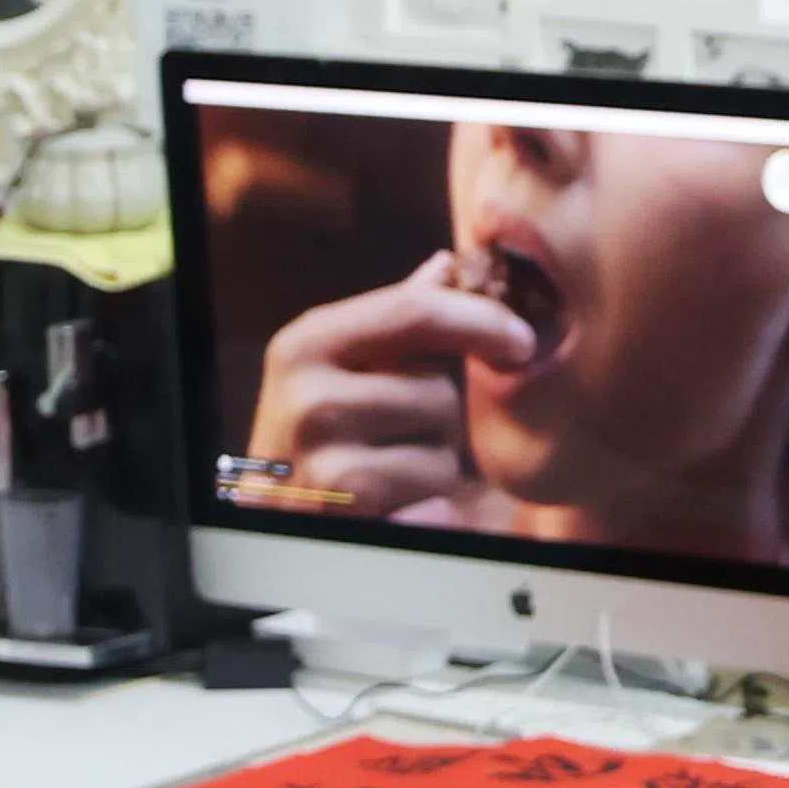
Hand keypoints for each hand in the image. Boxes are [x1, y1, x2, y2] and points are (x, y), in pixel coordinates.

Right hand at [236, 263, 529, 523]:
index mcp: (304, 347)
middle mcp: (308, 402)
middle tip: (393, 437)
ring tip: (386, 476)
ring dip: (431, 471)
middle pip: (437, 394)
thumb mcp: (335, 365)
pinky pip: (435, 509)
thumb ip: (393, 319)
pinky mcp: (351, 522)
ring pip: (440, 458)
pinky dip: (430, 514)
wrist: (267, 521)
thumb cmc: (313, 435)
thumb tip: (446, 265)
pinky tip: (394, 510)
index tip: (521, 341)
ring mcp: (324, 466)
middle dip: (436, 420)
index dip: (480, 321)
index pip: (415, 313)